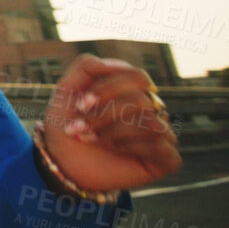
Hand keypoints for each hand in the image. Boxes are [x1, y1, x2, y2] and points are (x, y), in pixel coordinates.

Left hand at [40, 54, 180, 192]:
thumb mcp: (67, 90)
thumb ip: (87, 67)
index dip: (108, 88)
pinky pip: (162, 146)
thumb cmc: (66, 124)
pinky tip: (113, 150)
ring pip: (151, 123)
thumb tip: (118, 65)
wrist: (62, 162)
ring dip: (112, 131)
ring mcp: (161, 135)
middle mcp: (152, 110)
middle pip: (142, 101)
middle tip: (78, 127)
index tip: (80, 104)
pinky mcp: (166, 160)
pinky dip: (130, 146)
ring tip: (89, 138)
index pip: (138, 77)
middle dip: (104, 114)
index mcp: (133, 91)